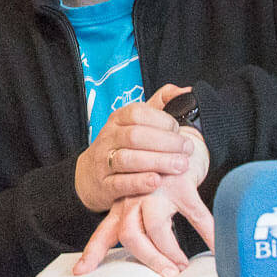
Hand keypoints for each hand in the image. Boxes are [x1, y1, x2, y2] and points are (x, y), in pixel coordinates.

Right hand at [73, 85, 195, 212]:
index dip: (161, 120)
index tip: (179, 130)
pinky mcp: (104, 185)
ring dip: (157, 162)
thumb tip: (186, 91)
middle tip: (187, 149)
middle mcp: (109, 138)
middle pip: (134, 136)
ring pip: (127, 159)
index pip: (137, 113)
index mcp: (118, 119)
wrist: (89, 176)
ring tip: (180, 165)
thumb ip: (160, 104)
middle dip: (165, 142)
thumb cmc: (121, 146)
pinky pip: (119, 183)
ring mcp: (103, 162)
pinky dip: (139, 182)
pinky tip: (156, 182)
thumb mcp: (136, 122)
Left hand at [73, 124, 213, 276]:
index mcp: (123, 206)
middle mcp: (135, 198)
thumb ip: (135, 227)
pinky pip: (195, 216)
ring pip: (156, 228)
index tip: (81, 270)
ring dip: (171, 252)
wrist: (179, 145)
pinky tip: (216, 248)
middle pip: (131, 235)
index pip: (105, 232)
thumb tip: (145, 260)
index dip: (93, 252)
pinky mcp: (181, 185)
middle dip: (149, 259)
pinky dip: (208, 235)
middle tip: (166, 274)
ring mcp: (157, 191)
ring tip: (183, 265)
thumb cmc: (159, 180)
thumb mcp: (140, 202)